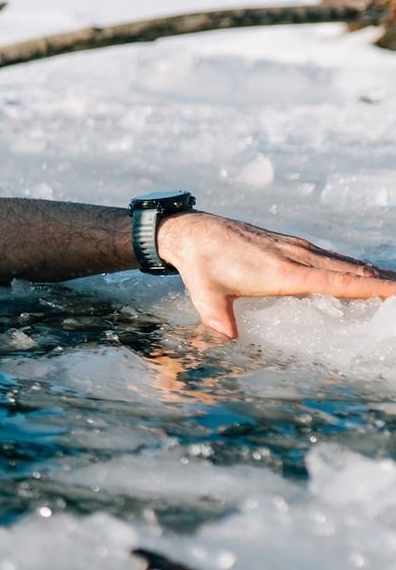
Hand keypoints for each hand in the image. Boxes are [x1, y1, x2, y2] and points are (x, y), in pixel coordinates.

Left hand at [159, 213, 395, 338]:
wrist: (194, 231)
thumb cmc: (200, 265)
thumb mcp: (204, 294)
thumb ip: (217, 316)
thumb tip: (228, 338)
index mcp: (279, 272)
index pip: (333, 282)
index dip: (368, 288)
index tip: (395, 292)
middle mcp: (295, 257)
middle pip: (350, 272)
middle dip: (383, 284)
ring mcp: (297, 249)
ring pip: (346, 263)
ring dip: (374, 275)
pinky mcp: (294, 246)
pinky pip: (333, 259)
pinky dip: (356, 268)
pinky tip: (368, 276)